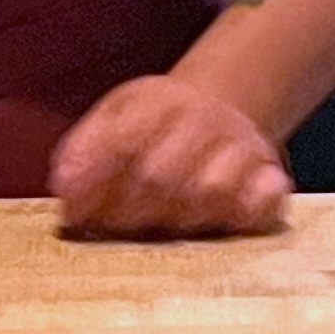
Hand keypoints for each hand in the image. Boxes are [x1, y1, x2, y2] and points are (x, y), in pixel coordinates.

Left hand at [49, 76, 289, 237]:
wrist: (222, 105)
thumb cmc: (157, 125)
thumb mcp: (116, 117)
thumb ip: (85, 149)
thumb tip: (64, 187)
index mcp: (157, 102)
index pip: (122, 144)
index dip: (93, 185)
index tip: (73, 215)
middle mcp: (203, 120)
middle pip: (161, 176)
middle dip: (128, 213)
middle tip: (112, 231)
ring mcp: (240, 148)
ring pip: (208, 193)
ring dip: (177, 221)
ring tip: (159, 230)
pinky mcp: (269, 177)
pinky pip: (262, 201)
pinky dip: (246, 212)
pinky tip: (229, 218)